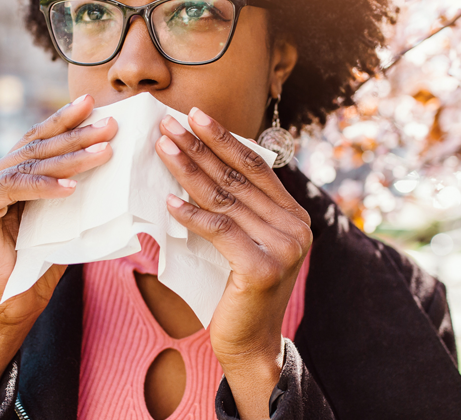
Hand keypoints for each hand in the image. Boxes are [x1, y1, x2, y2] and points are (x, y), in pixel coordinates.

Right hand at [0, 94, 116, 328]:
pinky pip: (13, 189)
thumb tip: (106, 152)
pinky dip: (45, 187)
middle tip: (109, 125)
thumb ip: (66, 185)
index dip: (62, 122)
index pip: (33, 142)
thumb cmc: (40, 264)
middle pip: (33, 151)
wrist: (14, 307)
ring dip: (70, 158)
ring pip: (27, 167)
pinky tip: (73, 187)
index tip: (91, 103)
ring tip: (104, 151)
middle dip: (75, 136)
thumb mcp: (59, 215)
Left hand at [155, 107, 311, 418]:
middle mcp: (296, 227)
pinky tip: (168, 199)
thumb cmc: (239, 291)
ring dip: (189, 170)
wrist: (250, 344)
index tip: (196, 116)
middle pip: (238, 178)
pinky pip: (219, 230)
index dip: (224, 139)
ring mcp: (283, 247)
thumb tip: (202, 164)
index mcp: (295, 216)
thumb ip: (239, 209)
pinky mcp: (262, 267)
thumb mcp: (245, 242)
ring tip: (163, 149)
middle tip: (170, 124)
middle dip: (201, 147)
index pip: (256, 167)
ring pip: (225, 199)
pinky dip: (190, 214)